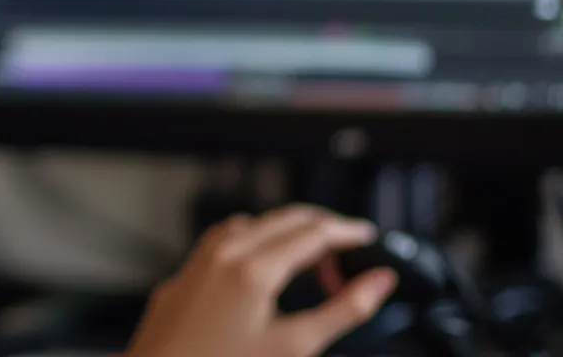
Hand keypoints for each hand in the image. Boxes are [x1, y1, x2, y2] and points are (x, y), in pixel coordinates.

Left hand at [123, 204, 398, 356]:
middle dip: (321, 226)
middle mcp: (223, 254)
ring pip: (252, 224)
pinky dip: (252, 240)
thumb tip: (379, 283)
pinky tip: (262, 262)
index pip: (313, 232)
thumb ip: (343, 310)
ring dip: (286, 231)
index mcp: (253, 269)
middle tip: (349, 248)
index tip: (367, 236)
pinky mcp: (184, 275)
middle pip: (284, 218)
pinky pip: (223, 239)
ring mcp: (198, 261)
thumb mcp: (295, 346)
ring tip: (312, 259)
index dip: (346, 231)